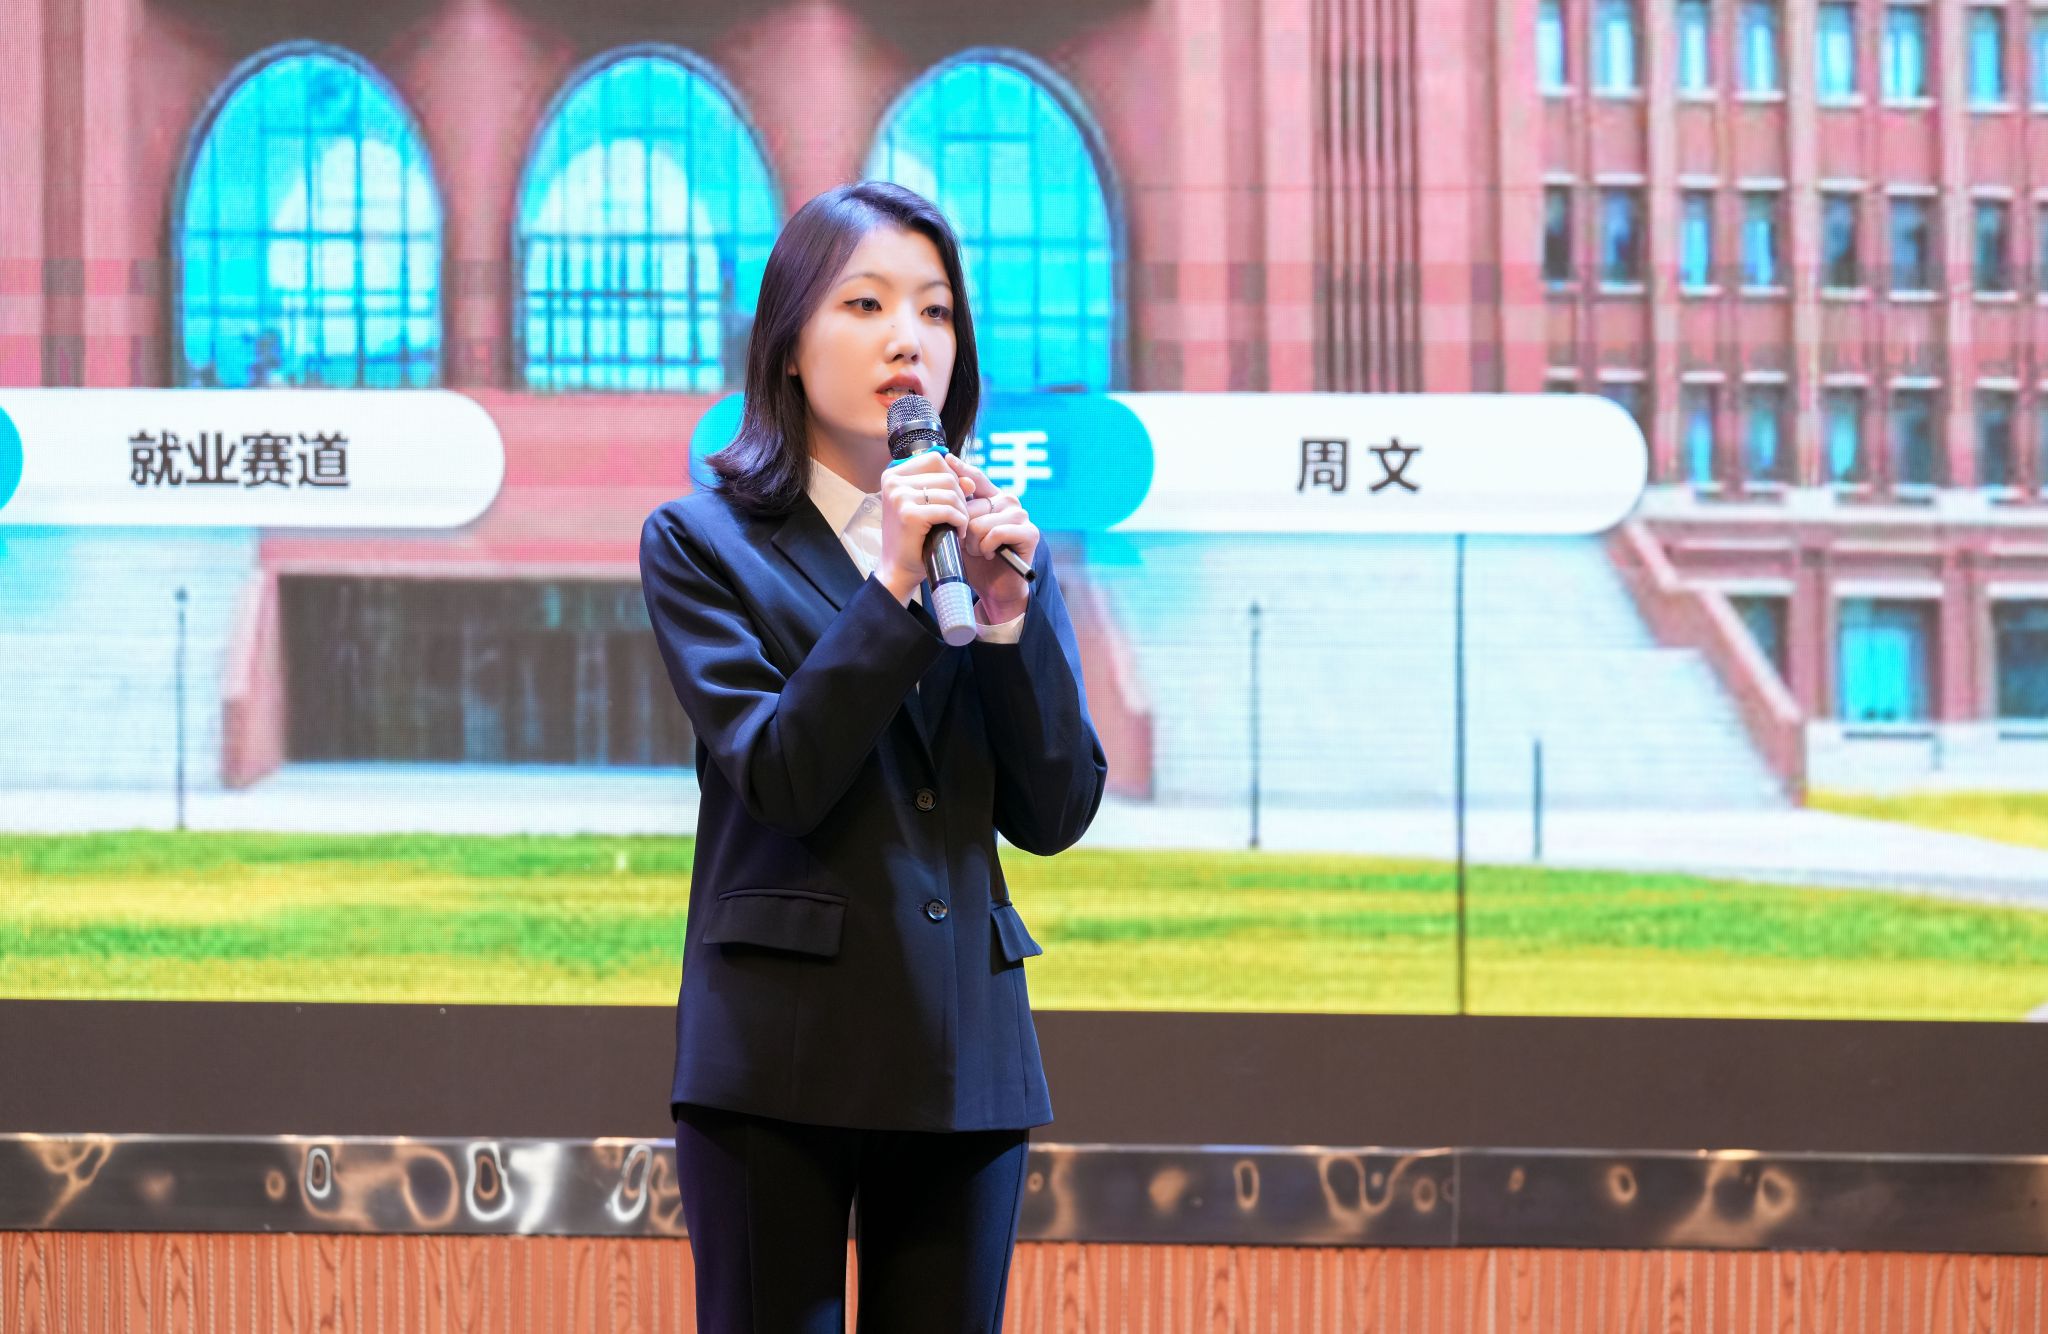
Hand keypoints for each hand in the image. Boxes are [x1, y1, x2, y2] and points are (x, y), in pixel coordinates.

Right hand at [876, 448, 967, 604]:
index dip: (953, 477)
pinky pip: (948, 510)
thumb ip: (948, 488)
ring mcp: (899, 496)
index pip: (935, 460)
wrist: (899, 569)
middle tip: (960, 518)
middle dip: (961, 498)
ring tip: (959, 527)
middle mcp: (892, 481)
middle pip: (946, 475)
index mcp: (893, 475)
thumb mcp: (929, 506)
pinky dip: (960, 522)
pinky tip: (958, 533)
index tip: (954, 500)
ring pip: (950, 492)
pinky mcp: (909, 514)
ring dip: (962, 512)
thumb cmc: (914, 538)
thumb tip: (970, 481)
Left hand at [942, 453, 1037, 620]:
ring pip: (981, 522)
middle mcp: (1008, 502)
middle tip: (971, 546)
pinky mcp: (1029, 532)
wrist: (994, 589)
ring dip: (975, 542)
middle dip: (964, 530)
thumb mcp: (960, 532)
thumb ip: (956, 511)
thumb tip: (943, 484)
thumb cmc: (976, 561)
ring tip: (981, 552)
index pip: (976, 477)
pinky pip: (997, 533)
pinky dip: (988, 547)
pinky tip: (991, 555)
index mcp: (992, 498)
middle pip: (971, 506)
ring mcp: (1021, 516)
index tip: (946, 459)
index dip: (961, 469)